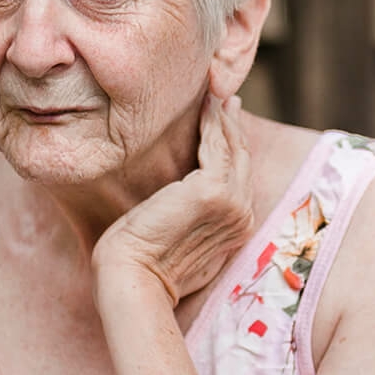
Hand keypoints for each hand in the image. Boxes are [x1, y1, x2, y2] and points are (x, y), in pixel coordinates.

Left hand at [91, 94, 253, 305]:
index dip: (233, 146)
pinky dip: (213, 122)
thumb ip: (194, 220)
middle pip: (242, 158)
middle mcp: (242, 215)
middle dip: (234, 126)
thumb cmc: (144, 265)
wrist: (132, 279)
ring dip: (224, 117)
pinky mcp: (213, 191)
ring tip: (214, 95)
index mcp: (237, 228)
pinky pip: (217, 145)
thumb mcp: (179, 240)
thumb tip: (181, 199)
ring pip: (233, 148)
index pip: (239, 177)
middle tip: (225, 98)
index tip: (224, 121)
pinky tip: (205, 105)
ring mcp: (232, 203)